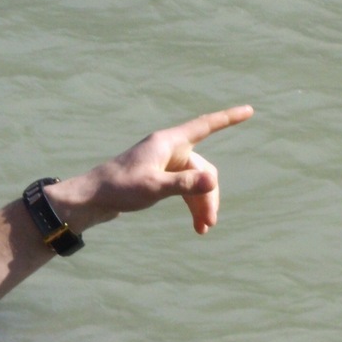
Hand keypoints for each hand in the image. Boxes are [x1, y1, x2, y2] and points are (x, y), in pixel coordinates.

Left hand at [52, 104, 253, 236]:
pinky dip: (191, 204)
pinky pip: (184, 187)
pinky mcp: (157, 177)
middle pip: (203, 169)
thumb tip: (213, 180)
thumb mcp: (154, 188)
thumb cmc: (119, 189)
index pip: (205, 125)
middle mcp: (167, 149)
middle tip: (209, 225)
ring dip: (201, 204)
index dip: (229, 118)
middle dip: (209, 195)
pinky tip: (195, 224)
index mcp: (167, 143)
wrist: (91, 199)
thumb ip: (184, 184)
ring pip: (194, 181)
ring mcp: (163, 163)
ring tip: (203, 230)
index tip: (249, 110)